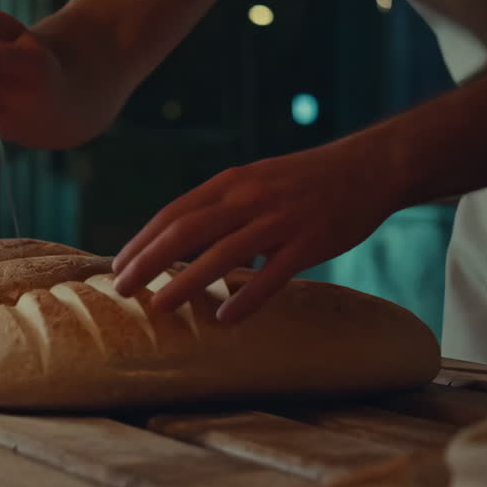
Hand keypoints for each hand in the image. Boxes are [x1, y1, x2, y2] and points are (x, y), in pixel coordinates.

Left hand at [111, 139, 401, 321]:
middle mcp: (249, 197)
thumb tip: (179, 240)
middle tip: (121, 288)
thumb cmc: (304, 180)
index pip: (174, 213)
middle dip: (148, 262)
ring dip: (185, 282)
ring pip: (222, 254)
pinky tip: (225, 319)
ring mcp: (280, 219)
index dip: (142, 241)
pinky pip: (272, 275)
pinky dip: (246, 298)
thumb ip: (220, 206)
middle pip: (186, 231)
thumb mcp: (255, 179)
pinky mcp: (310, 242)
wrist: (368, 167)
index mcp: (231, 182)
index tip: (118, 265)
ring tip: (158, 305)